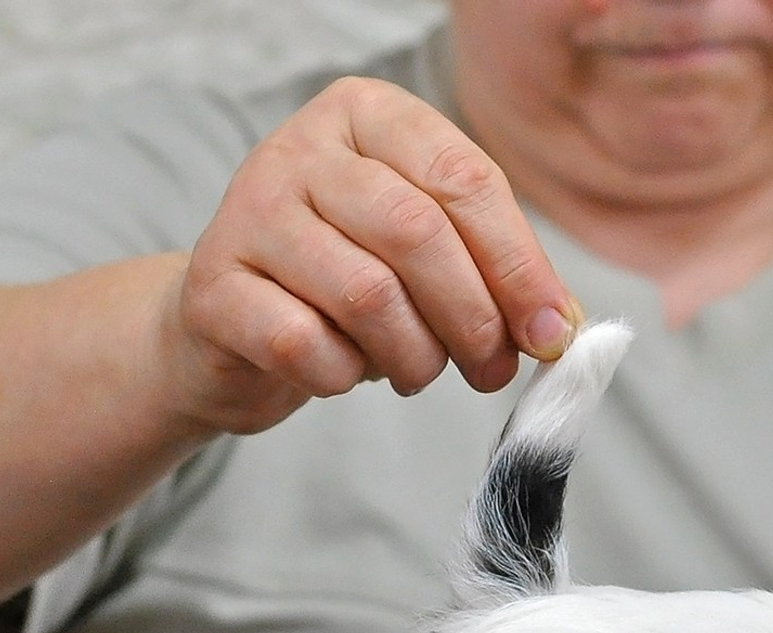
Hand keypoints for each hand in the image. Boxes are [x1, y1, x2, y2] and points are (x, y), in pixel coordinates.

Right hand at [165, 76, 578, 436]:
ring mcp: (248, 212)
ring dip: (415, 356)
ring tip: (417, 370)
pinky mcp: (213, 287)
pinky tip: (346, 371)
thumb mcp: (431, 255)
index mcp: (369, 116)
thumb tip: (558, 326)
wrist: (234, 325)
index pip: (464, 178)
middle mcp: (301, 149)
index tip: (551, 331)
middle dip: (474, 319)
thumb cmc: (349, 281)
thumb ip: (495, 274)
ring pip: (366, 294)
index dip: (518, 265)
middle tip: (491, 370)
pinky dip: (345, 375)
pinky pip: (305, 343)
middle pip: (418, 233)